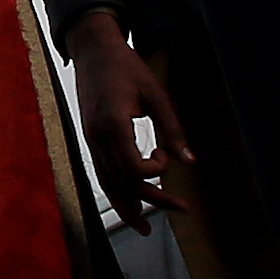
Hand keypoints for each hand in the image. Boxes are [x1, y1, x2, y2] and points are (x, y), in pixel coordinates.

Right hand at [59, 4, 193, 230]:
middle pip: (122, 183)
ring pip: (107, 183)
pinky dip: (116, 190)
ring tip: (143, 227)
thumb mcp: (155, 94)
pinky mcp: (90, 139)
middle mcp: (96, 138)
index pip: (133, 169)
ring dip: (127, 206)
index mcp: (112, 125)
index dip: (155, 169)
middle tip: (181, 209)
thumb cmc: (126, 68)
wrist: (93, 51)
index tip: (166, 153)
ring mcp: (90, 140)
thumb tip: (190, 161)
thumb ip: (172, 129)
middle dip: (150, 201)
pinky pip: (101, 173)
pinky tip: (128, 199)